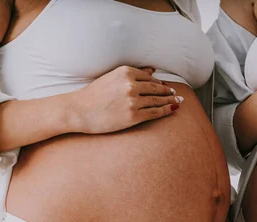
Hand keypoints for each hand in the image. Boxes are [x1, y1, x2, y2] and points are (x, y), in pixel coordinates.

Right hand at [68, 66, 182, 133]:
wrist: (78, 110)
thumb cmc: (93, 95)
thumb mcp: (112, 78)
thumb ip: (133, 74)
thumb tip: (152, 70)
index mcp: (125, 72)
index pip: (148, 77)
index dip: (159, 82)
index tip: (165, 86)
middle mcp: (130, 85)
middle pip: (156, 87)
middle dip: (167, 91)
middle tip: (175, 93)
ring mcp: (132, 101)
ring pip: (157, 100)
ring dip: (170, 100)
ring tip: (178, 101)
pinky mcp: (133, 116)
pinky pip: (154, 112)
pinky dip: (166, 110)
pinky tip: (173, 109)